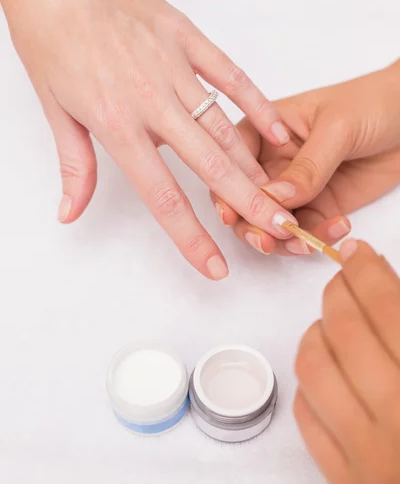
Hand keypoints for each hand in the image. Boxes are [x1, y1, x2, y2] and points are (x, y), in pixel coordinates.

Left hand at [0, 0, 295, 279]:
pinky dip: (256, 104)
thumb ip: (74, 165)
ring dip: (254, 164)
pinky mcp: (188, 38)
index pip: (161, 194)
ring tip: (280, 194)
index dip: (190, 236)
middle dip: (248, 203)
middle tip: (280, 229)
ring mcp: (175, 67)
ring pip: (225, 126)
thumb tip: (71, 212)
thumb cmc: (50, 33)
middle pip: (210, 165)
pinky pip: (231, 76)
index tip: (214, 264)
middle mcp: (152, 100)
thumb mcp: (52, 106)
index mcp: (116, 122)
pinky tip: (276, 130)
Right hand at [211, 64, 399, 254]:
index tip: (233, 212)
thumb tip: (275, 198)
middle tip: (268, 239)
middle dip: (252, 223)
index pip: (232, 160)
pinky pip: (307, 230)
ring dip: (283, 239)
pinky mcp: (319, 206)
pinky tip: (340, 227)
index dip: (227, 187)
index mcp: (264, 130)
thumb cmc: (371, 103)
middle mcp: (272, 162)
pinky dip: (317, 238)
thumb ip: (307, 165)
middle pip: (244, 199)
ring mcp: (295, 187)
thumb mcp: (335, 128)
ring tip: (306, 242)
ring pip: (271, 223)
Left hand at [294, 240, 399, 483]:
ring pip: (314, 370)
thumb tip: (389, 291)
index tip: (359, 252)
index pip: (388, 309)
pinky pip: (309, 420)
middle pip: (345, 331)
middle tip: (343, 278)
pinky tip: (326, 373)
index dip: (368, 272)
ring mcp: (366, 456)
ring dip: (316, 332)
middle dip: (338, 291)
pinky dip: (310, 385)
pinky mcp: (347, 483)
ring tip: (330, 321)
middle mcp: (397, 418)